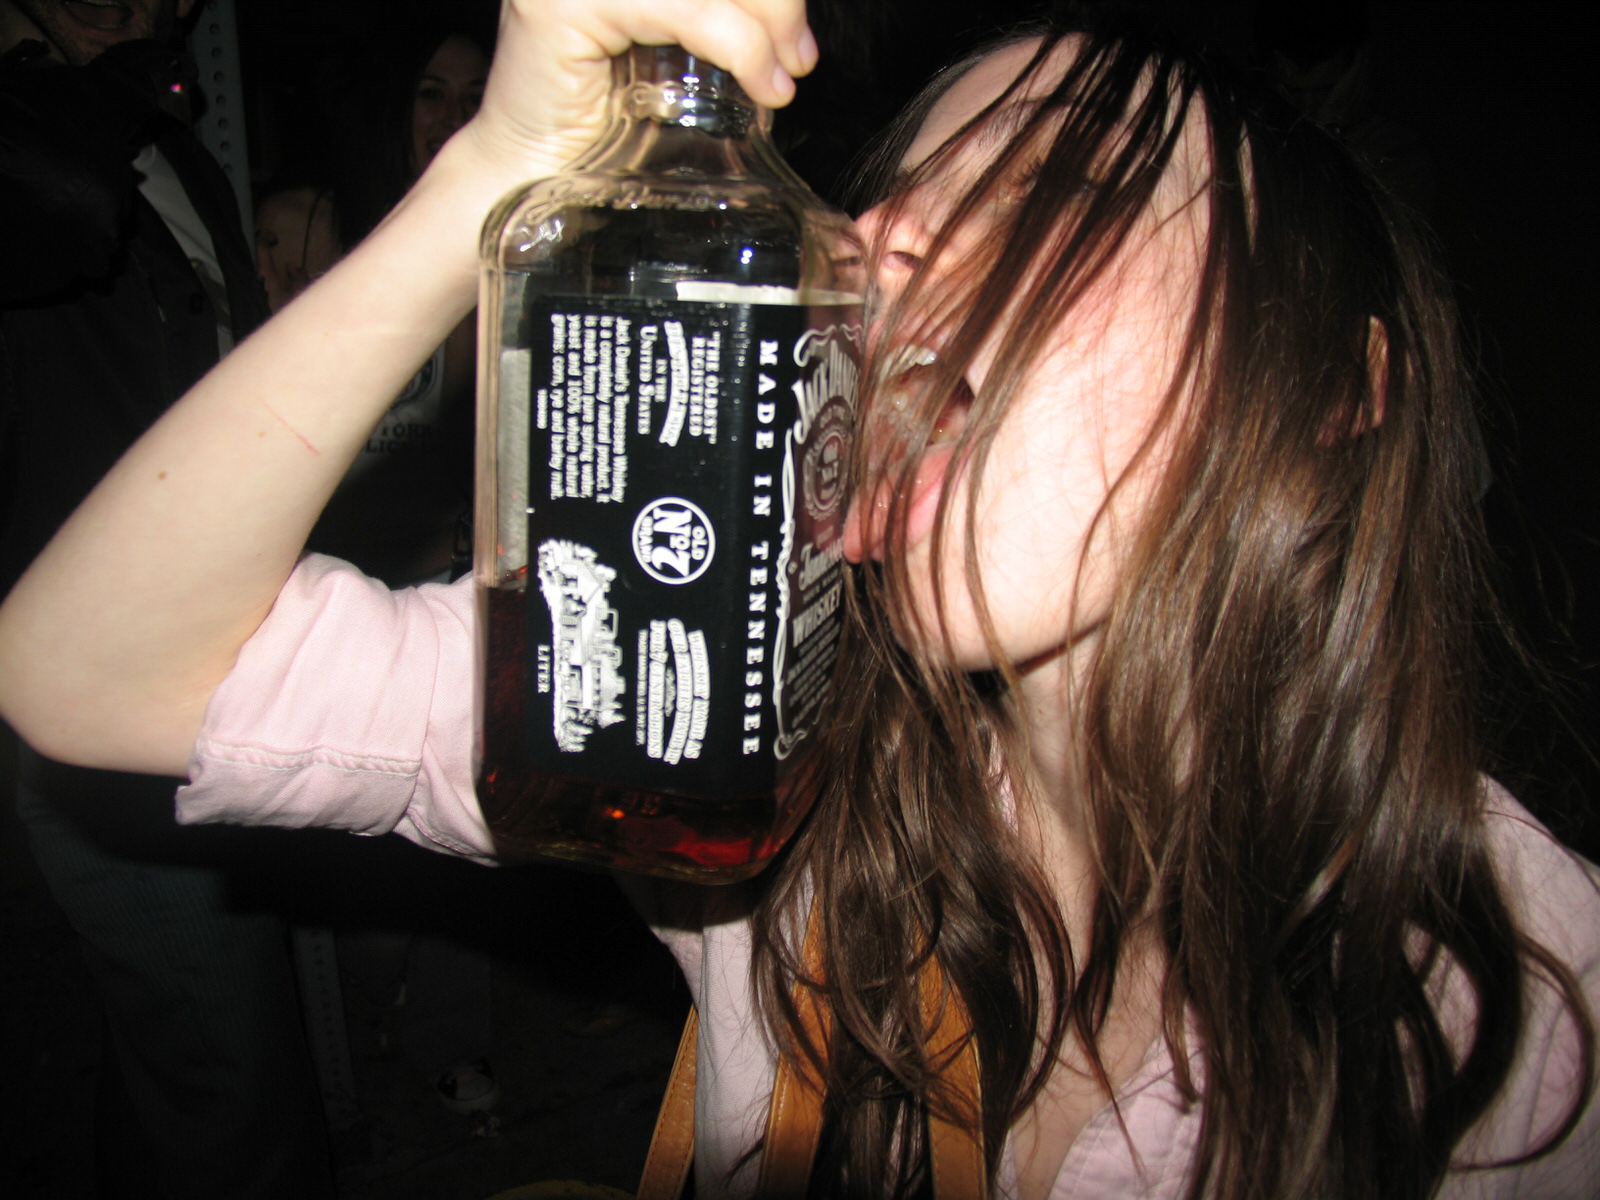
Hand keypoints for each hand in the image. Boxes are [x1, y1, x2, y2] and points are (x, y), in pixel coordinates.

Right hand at [456, 0, 817, 185]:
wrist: (526, 178)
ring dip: (764, 24)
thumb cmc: (597, 128)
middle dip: (775, 0)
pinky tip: (761, 83)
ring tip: (781, 79)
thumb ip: (717, 27)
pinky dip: (737, 44)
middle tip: (798, 56)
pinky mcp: (563, 2)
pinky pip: (682, 7)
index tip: (797, 38)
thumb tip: (792, 29)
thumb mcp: (671, 60)